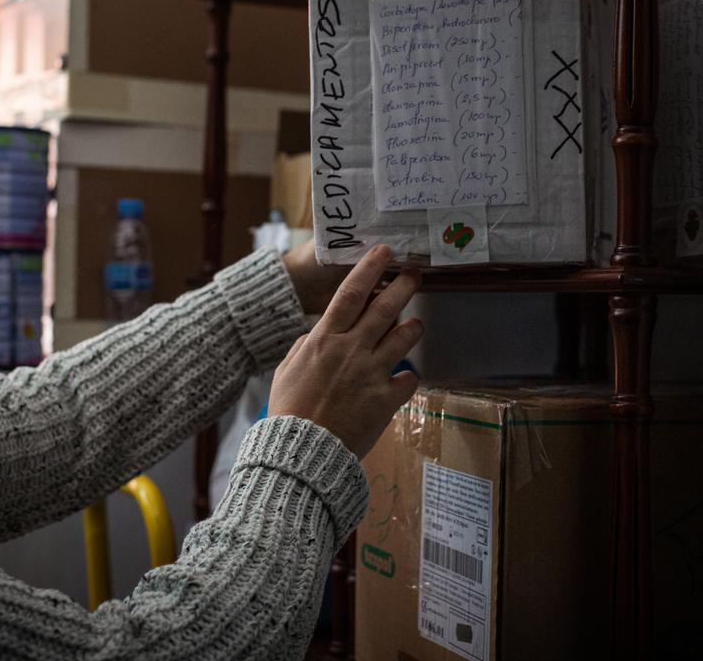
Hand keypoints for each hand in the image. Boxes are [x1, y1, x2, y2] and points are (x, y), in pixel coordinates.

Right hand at [269, 245, 422, 458]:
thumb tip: (317, 335)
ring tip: (415, 323)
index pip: (349, 294)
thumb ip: (305, 347)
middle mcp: (351, 350)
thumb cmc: (290, 410)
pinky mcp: (386, 399)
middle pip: (384, 308)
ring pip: (404, 337)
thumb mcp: (287, 369)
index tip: (384, 252)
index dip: (369, 269)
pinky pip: (409, 378)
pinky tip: (403, 377)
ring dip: (413, 326)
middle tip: (415, 273)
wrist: (302, 451)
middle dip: (403, 285)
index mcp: (323, 340)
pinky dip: (408, 375)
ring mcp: (371, 373)